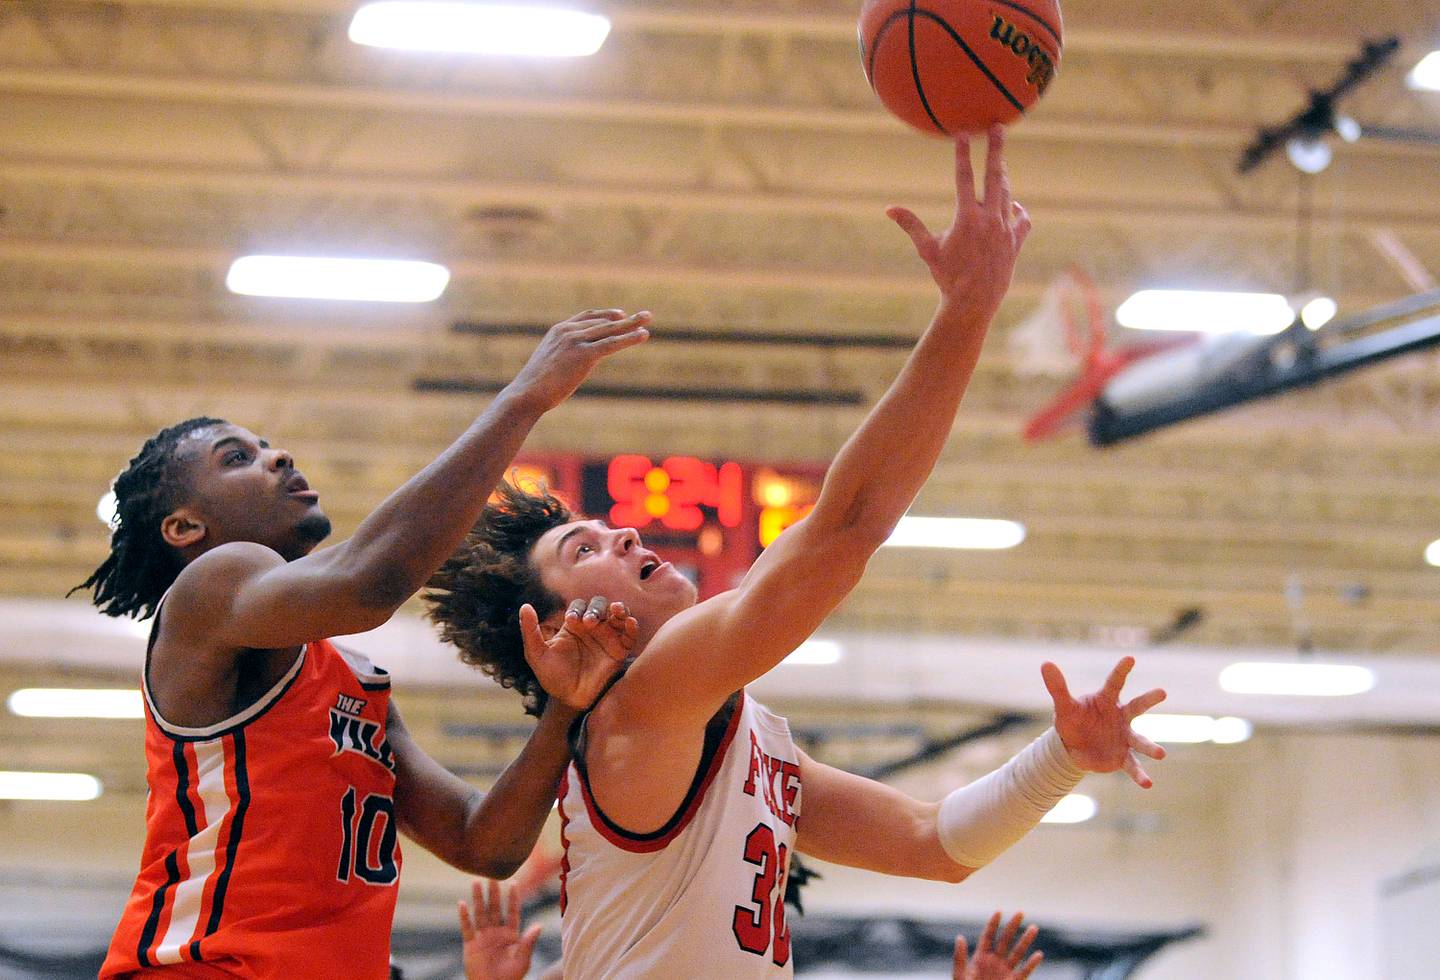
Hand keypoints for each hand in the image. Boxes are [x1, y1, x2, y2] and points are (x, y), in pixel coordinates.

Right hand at [459, 878, 540, 979]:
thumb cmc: (510, 978)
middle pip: (495, 909)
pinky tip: (462, 903)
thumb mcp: (522, 960)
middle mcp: (496, 932)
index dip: (513, 899)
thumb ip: (528, 942)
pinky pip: (467, 928)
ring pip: (480, 914)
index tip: (513, 883)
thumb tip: (539, 925)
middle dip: (493, 893)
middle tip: (492, 876)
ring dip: (478, 898)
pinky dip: (464, 916)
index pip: (512, 912)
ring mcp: (483, 937)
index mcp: (511, 935)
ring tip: (476, 882)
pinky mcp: (471, 945)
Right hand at [509, 309, 650, 412]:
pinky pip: (612, 343)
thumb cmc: (535, 386)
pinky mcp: (584, 355)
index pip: (586, 317)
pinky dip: (629, 338)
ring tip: (648, 319)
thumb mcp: (549, 365)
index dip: (605, 315)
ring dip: (632, 325)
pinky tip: (643, 335)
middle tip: (645, 315)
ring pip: (610, 330)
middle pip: (602, 322)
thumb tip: (570, 367)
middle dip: (626, 319)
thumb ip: (562, 359)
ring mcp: (576, 341)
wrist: (527, 393)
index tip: (620, 314)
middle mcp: (568, 331)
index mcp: (558, 330)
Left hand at [521, 596, 636, 709]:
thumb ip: (530, 631)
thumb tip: (524, 606)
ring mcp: (608, 637)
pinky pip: (630, 634)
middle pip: (599, 605)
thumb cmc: (553, 677)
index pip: (578, 607)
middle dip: (596, 608)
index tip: (571, 621)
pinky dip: (632, 625)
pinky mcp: (620, 650)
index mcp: (573, 626)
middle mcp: (592, 628)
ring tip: (616, 611)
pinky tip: (629, 622)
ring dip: (618, 609)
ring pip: (617, 614)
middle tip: (590, 621)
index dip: (576, 610)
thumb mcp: (537, 654)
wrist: (571, 700)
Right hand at [887, 126, 1031, 322]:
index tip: (963, 134)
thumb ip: (911, 225)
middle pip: (994, 176)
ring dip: (1003, 177)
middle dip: (996, 150)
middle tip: (999, 128)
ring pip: (1007, 195)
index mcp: (967, 217)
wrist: (974, 303)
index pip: (964, 178)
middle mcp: (990, 219)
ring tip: (1000, 163)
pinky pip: (1022, 220)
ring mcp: (1006, 230)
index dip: (962, 154)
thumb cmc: (947, 277)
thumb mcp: (927, 250)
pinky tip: (1011, 207)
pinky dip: (1016, 211)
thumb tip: (889, 209)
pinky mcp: (1016, 243)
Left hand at [954, 911, 1042, 979]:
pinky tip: (1039, 955)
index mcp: (980, 958)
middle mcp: (994, 962)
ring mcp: (1004, 972)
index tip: (999, 911)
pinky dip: (1031, 964)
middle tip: (1021, 912)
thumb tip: (960, 937)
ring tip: (1034, 927)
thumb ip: (960, 958)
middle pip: (1005, 940)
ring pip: (1017, 953)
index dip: (993, 924)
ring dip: (1025, 941)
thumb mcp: (960, 976)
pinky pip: (1024, 972)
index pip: (988, 937)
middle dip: (1012, 926)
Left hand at [1042, 655, 1166, 787]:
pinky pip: (1132, 765)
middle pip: (1137, 707)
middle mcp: (1121, 717)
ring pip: (1139, 740)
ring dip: (1150, 746)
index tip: (1130, 658)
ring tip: (1161, 754)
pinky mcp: (1122, 757)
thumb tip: (1045, 663)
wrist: (1074, 747)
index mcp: (1107, 701)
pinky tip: (1147, 784)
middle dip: (1149, 699)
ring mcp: (1124, 737)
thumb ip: (1057, 687)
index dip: (1121, 670)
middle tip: (1162, 691)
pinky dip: (1139, 775)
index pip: (1114, 683)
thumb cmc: (1073, 721)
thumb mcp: (1063, 706)